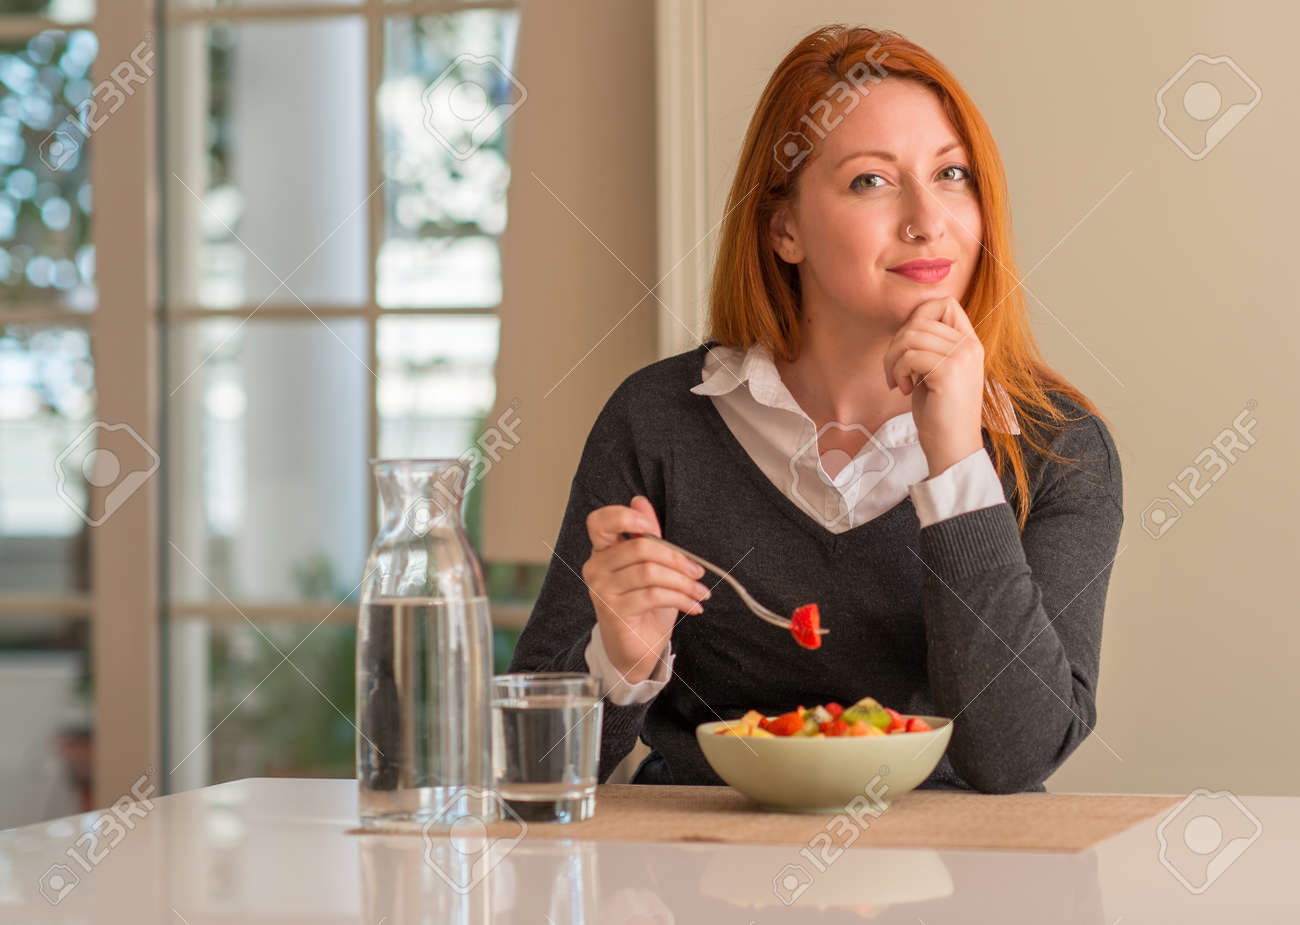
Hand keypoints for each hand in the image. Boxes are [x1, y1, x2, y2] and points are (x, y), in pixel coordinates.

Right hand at [582, 495, 710, 684]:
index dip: (623, 517)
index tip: (650, 527)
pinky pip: (653, 596)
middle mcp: (596, 567)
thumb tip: (640, 502)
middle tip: (698, 572)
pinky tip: (693, 606)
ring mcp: (601, 589)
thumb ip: (645, 536)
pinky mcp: (613, 611)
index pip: (599, 522)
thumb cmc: (644, 603)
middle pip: (640, 549)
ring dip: (684, 583)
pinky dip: (680, 599)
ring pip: (650, 573)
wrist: (636, 646)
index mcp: (603, 550)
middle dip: (678, 559)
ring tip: (700, 593)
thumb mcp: (650, 566)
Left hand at [882, 296, 985, 475]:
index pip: (944, 303)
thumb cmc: (940, 413)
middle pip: (919, 320)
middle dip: (896, 345)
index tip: (909, 348)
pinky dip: (898, 372)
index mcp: (970, 343)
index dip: (918, 318)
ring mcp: (962, 357)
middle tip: (895, 372)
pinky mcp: (948, 371)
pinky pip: (909, 356)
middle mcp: (970, 346)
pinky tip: (904, 389)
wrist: (953, 447)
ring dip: (894, 360)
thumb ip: (929, 346)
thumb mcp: (936, 371)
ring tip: (899, 381)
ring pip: (910, 336)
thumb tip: (906, 325)